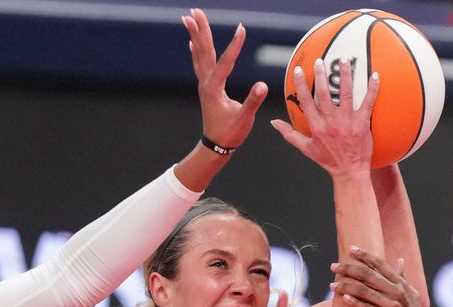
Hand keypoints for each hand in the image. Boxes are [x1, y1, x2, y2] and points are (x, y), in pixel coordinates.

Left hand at [183, 8, 267, 148]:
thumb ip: (252, 102)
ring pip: (199, 54)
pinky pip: (199, 63)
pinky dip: (196, 50)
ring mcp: (204, 84)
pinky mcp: (206, 87)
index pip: (225, 62)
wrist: (215, 146)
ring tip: (189, 18)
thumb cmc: (230, 134)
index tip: (242, 29)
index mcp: (214, 89)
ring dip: (195, 35)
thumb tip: (262, 86)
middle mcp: (206, 83)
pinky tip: (192, 42)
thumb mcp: (244, 119)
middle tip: (194, 11)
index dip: (234, 45)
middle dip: (200, 30)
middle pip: (203, 51)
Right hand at [271, 57, 377, 176]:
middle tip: (319, 60)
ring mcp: (347, 122)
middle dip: (320, 75)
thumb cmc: (329, 161)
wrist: (350, 172)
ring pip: (345, 93)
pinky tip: (375, 75)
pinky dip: (372, 89)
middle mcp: (331, 122)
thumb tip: (274, 123)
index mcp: (317, 127)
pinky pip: (368, 102)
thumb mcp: (307, 148)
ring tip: (344, 59)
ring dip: (345, 75)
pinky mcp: (362, 123)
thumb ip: (290, 134)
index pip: (306, 101)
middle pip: (323, 93)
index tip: (299, 71)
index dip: (301, 85)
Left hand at [330, 247, 430, 306]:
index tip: (351, 249)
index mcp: (402, 284)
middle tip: (334, 266)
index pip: (381, 264)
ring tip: (332, 285)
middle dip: (349, 269)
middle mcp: (398, 292)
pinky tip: (343, 299)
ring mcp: (394, 306)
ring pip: (365, 292)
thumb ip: (403, 278)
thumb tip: (400, 260)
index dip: (365, 255)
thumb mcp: (412, 296)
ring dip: (346, 287)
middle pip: (369, 276)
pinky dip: (355, 303)